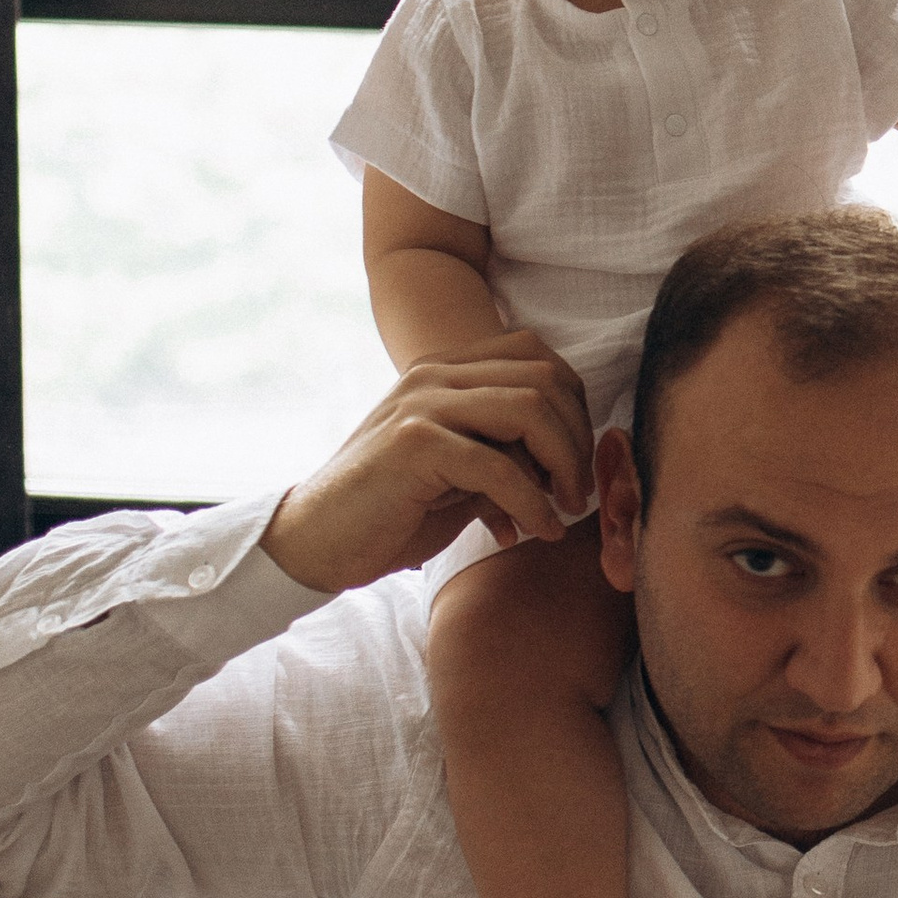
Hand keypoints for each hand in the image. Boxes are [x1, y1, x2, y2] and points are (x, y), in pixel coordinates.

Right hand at [261, 336, 597, 595]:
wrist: (318, 541)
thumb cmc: (396, 510)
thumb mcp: (462, 469)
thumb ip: (508, 447)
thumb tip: (573, 454)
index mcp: (445, 370)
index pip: (538, 357)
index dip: (574, 408)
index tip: (576, 463)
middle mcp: (433, 374)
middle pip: (544, 379)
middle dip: (577, 438)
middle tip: (579, 491)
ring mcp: (421, 404)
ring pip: (528, 410)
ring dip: (563, 464)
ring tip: (565, 507)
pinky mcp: (413, 444)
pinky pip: (498, 465)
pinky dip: (531, 502)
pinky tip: (536, 531)